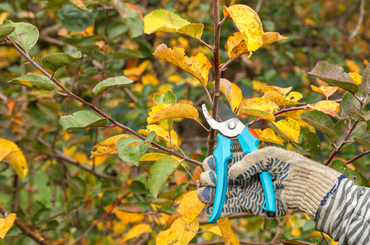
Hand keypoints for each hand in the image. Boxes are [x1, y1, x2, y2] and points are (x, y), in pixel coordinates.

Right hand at [197, 147, 343, 218]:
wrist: (304, 186)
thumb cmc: (289, 165)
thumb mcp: (269, 155)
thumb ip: (249, 161)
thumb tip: (231, 172)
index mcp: (245, 160)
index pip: (223, 160)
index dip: (214, 162)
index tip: (210, 164)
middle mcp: (241, 175)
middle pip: (218, 176)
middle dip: (210, 177)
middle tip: (209, 179)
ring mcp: (243, 190)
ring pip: (220, 192)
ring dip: (209, 194)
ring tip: (204, 195)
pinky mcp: (248, 204)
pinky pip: (230, 206)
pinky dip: (218, 209)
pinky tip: (209, 210)